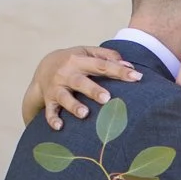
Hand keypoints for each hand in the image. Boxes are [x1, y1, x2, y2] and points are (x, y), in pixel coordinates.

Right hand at [22, 45, 141, 130]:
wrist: (43, 67)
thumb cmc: (73, 61)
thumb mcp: (88, 53)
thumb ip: (108, 56)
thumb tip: (129, 66)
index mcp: (78, 60)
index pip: (102, 65)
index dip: (119, 71)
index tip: (137, 77)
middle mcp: (66, 73)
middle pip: (80, 82)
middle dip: (93, 90)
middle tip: (107, 98)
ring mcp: (56, 87)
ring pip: (64, 97)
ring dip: (74, 106)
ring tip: (84, 114)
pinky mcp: (49, 100)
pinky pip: (49, 111)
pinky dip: (53, 119)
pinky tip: (60, 126)